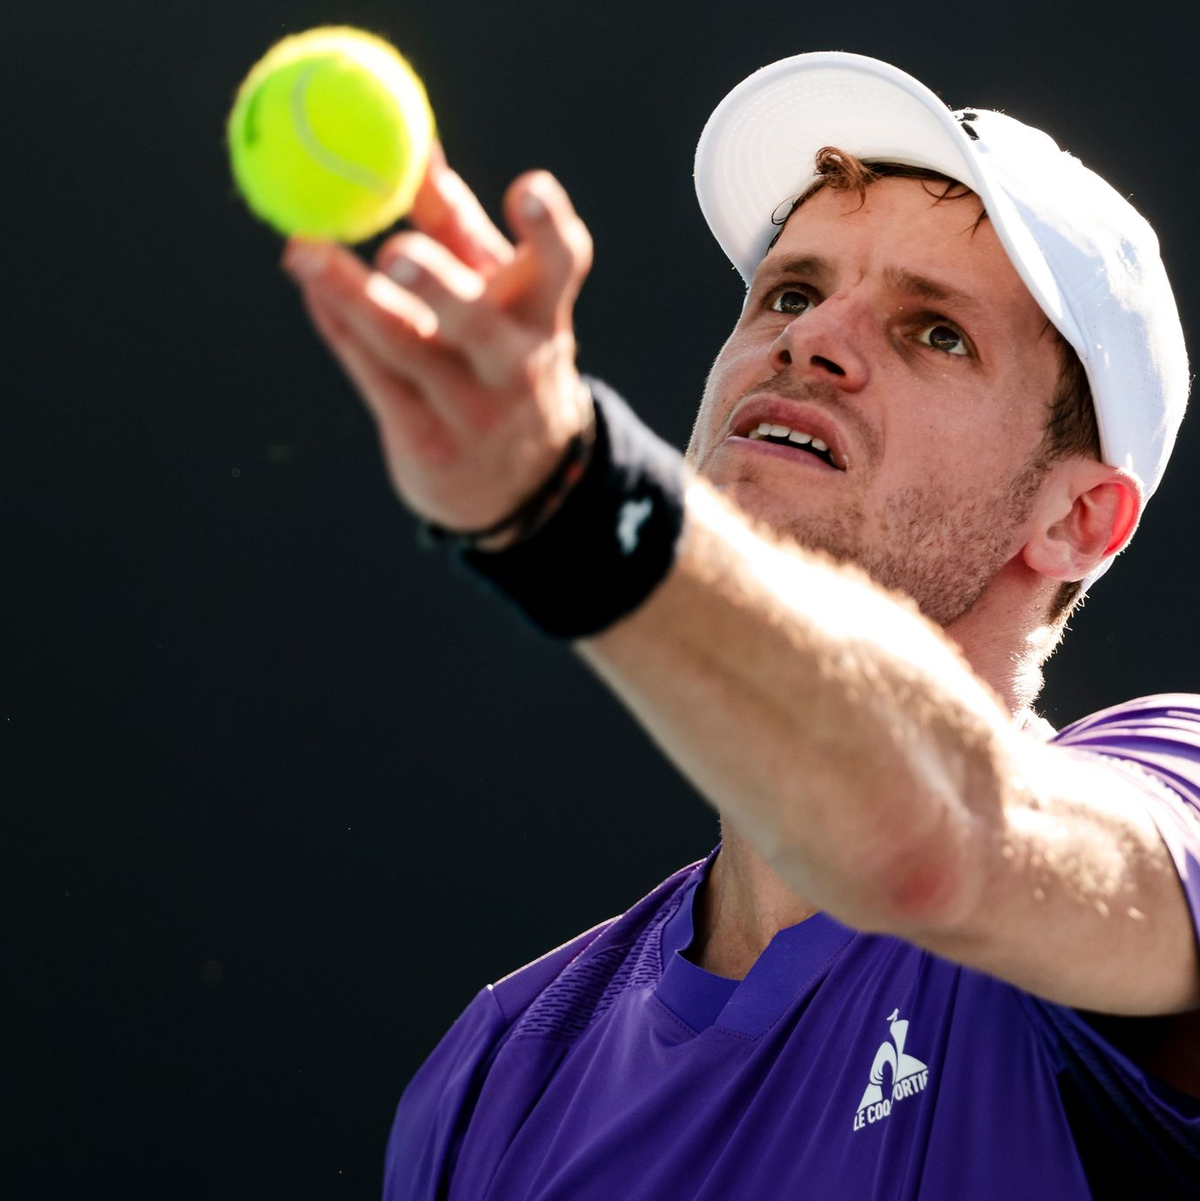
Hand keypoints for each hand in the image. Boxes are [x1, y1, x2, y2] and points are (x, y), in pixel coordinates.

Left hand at [281, 144, 593, 533]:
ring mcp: (473, 412)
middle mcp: (517, 366)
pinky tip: (312, 290)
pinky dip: (340, 329)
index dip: (547, 230)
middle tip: (395, 250)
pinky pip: (374, 377)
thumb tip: (416, 146)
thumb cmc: (497, 355)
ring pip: (407, 349)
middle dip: (439, 285)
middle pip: (478, 321)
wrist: (512, 480)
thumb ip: (457, 226)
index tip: (527, 189)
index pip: (561, 267)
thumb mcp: (496, 294)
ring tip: (304, 253)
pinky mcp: (429, 444)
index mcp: (544, 316)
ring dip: (352, 300)